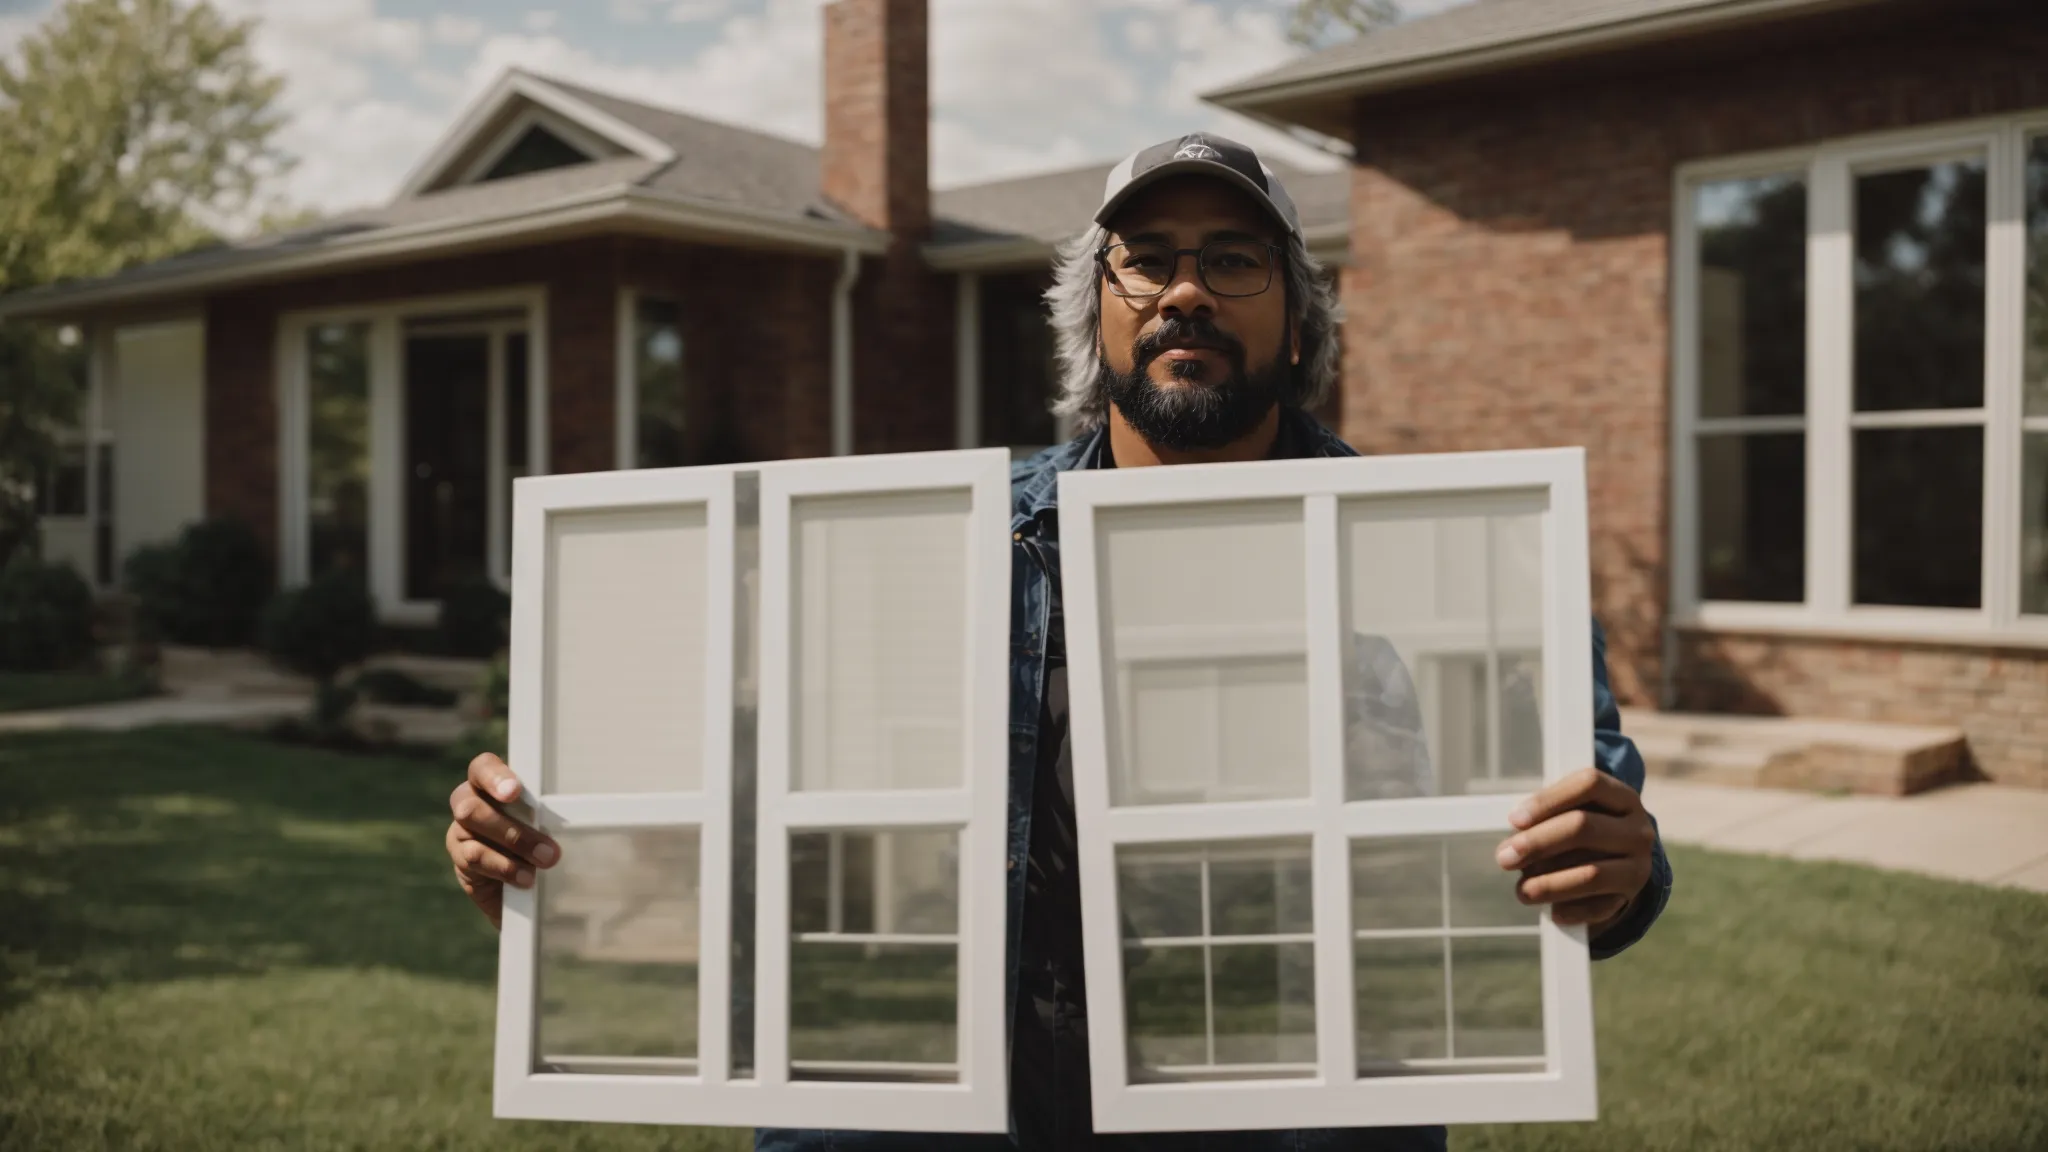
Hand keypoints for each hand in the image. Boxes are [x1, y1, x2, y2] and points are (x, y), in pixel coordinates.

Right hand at [446, 753, 560, 929]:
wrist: (523, 882)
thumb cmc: (540, 838)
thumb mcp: (545, 821)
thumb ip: (546, 814)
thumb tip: (567, 820)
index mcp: (490, 784)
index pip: (482, 768)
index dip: (495, 777)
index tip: (514, 792)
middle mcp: (468, 803)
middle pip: (471, 806)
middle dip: (511, 829)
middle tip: (548, 848)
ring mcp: (460, 832)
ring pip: (473, 833)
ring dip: (513, 848)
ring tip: (545, 862)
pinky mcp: (461, 860)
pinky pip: (474, 860)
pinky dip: (504, 868)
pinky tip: (526, 878)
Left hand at [1495, 766, 1655, 934]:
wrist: (1622, 862)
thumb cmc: (1584, 829)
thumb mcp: (1571, 811)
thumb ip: (1545, 817)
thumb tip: (1513, 845)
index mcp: (1622, 797)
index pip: (1589, 785)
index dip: (1548, 801)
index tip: (1514, 820)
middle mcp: (1637, 829)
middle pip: (1584, 827)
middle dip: (1538, 843)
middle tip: (1504, 858)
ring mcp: (1639, 865)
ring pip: (1591, 874)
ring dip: (1550, 884)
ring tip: (1522, 890)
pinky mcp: (1632, 897)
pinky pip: (1600, 907)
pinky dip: (1572, 910)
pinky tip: (1552, 912)